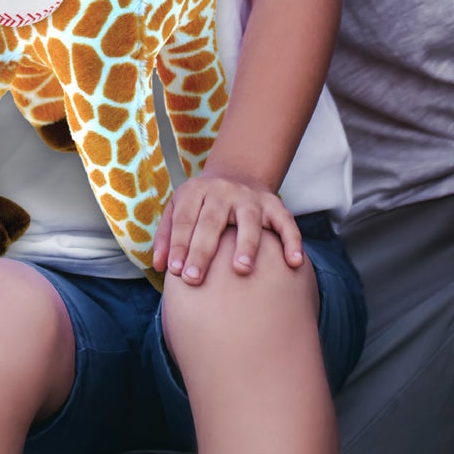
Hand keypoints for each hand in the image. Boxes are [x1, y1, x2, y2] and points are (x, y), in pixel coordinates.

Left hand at [153, 168, 304, 284]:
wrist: (237, 174)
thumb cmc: (202, 204)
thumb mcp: (179, 208)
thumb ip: (166, 236)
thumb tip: (159, 266)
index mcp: (196, 191)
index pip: (184, 220)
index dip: (178, 245)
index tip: (175, 272)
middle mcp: (223, 191)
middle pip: (211, 221)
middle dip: (202, 251)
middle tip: (194, 279)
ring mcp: (250, 198)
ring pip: (249, 220)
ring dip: (246, 244)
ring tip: (241, 269)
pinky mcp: (274, 204)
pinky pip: (286, 222)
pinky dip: (292, 240)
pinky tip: (294, 262)